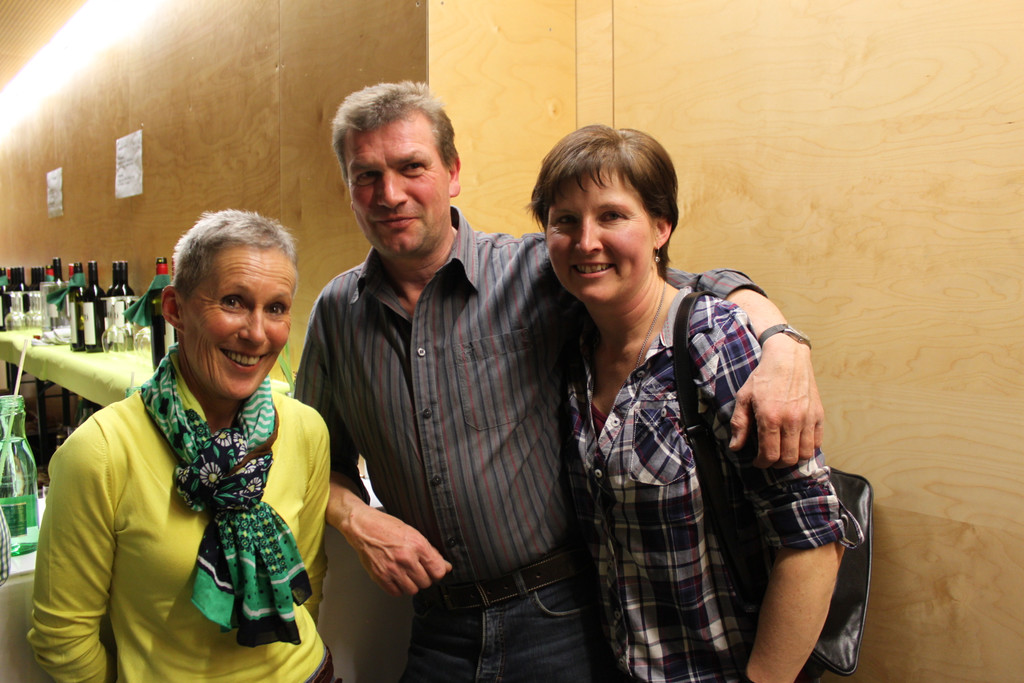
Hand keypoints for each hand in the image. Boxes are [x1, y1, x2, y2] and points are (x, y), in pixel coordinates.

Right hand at [343, 503, 452, 596]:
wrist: (363, 528)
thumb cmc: (387, 527)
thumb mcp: (413, 533)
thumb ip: (430, 551)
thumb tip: (444, 566)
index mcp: (417, 545)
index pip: (438, 571)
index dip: (438, 571)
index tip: (436, 570)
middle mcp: (406, 558)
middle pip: (426, 582)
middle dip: (424, 577)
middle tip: (418, 570)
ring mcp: (392, 569)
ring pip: (412, 590)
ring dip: (412, 584)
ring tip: (407, 574)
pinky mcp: (380, 577)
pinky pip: (396, 593)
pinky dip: (398, 588)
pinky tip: (397, 577)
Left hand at [729, 335, 823, 466]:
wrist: (787, 358)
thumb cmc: (763, 377)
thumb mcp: (744, 398)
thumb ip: (740, 424)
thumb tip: (735, 447)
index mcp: (770, 417)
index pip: (769, 454)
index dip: (762, 463)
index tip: (757, 462)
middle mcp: (791, 420)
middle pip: (788, 458)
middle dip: (776, 464)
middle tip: (769, 460)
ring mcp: (807, 418)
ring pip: (804, 454)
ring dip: (793, 459)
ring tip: (783, 453)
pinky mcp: (819, 415)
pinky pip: (817, 442)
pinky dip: (807, 449)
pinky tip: (797, 444)